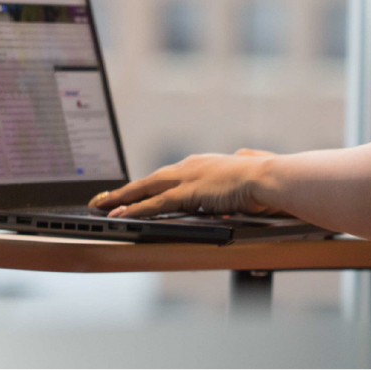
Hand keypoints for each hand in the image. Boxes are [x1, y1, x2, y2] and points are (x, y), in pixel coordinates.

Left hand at [88, 150, 280, 217]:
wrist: (269, 178)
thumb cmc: (264, 177)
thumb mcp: (250, 165)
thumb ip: (242, 160)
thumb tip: (243, 154)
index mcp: (201, 164)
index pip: (166, 175)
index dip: (146, 184)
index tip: (131, 190)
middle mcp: (189, 166)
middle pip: (149, 180)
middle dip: (125, 190)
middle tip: (102, 197)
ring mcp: (187, 178)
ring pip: (145, 189)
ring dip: (121, 199)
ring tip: (101, 207)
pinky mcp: (188, 192)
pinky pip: (154, 203)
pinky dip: (135, 209)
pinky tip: (121, 215)